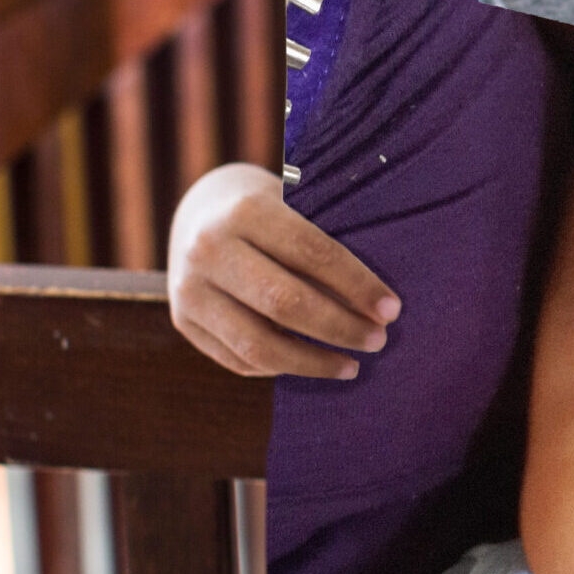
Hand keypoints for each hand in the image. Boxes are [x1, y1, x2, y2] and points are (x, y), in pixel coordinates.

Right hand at [166, 162, 400, 378]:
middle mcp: (208, 250)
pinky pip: (239, 360)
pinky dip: (282, 367)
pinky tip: (311, 363)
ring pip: (258, 345)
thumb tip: (379, 303)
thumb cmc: (270, 210)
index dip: (357, 285)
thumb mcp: (294, 206)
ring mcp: (189, 290)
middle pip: (284, 303)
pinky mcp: (182, 322)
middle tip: (379, 340)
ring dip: (313, 362)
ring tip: (352, 366)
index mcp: (244, 210)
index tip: (391, 310)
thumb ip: (327, 244)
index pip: (312, 253)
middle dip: (340, 328)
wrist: (200, 211)